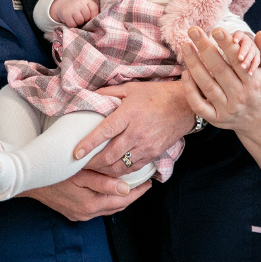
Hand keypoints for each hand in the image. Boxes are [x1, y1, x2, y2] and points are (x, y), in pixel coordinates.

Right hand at [24, 169, 150, 220]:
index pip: (122, 200)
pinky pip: (97, 208)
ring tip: (132, 186)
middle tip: (145, 183)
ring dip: (120, 198)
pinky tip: (110, 190)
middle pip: (117, 206)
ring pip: (107, 208)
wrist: (29, 182)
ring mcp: (79, 215)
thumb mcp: (80, 174)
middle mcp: (87, 213)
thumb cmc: (56, 173)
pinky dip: (107, 200)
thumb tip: (125, 188)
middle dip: (132, 195)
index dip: (138, 191)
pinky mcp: (74, 213)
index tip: (150, 182)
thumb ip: (103, 182)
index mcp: (91, 204)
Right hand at [50, 0, 98, 27]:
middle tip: (81, 17)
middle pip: (87, 17)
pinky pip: (73, 24)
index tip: (90, 18)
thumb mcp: (85, 5)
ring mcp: (72, 9)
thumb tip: (97, 22)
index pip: (94, 9)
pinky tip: (71, 20)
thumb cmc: (78, 7)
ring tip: (76, 19)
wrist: (62, 4)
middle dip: (85, 19)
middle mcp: (79, 3)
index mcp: (86, 0)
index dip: (93, 16)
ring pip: (80, 21)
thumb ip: (92, 11)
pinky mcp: (66, 15)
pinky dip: (72, 25)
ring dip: (79, 23)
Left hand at [73, 80, 194, 175]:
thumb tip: (90, 96)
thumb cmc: (156, 94)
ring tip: (92, 170)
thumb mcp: (132, 88)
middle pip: (109, 155)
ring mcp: (146, 145)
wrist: (184, 105)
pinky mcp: (153, 153)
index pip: (105, 131)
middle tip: (79, 166)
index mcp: (129, 114)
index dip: (89, 143)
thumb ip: (109, 93)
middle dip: (92, 163)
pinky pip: (133, 168)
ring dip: (104, 171)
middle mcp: (137, 132)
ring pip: (120, 166)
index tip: (75, 153)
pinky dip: (119, 173)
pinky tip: (110, 171)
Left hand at [182, 28, 260, 136]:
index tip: (216, 30)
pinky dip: (189, 89)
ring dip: (194, 64)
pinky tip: (185, 73)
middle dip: (205, 48)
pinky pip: (198, 105)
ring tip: (186, 46)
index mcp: (253, 83)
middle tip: (193, 30)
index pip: (237, 61)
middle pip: (219, 70)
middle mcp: (239, 96)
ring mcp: (226, 109)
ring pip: (206, 85)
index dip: (227, 45)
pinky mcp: (215, 119)